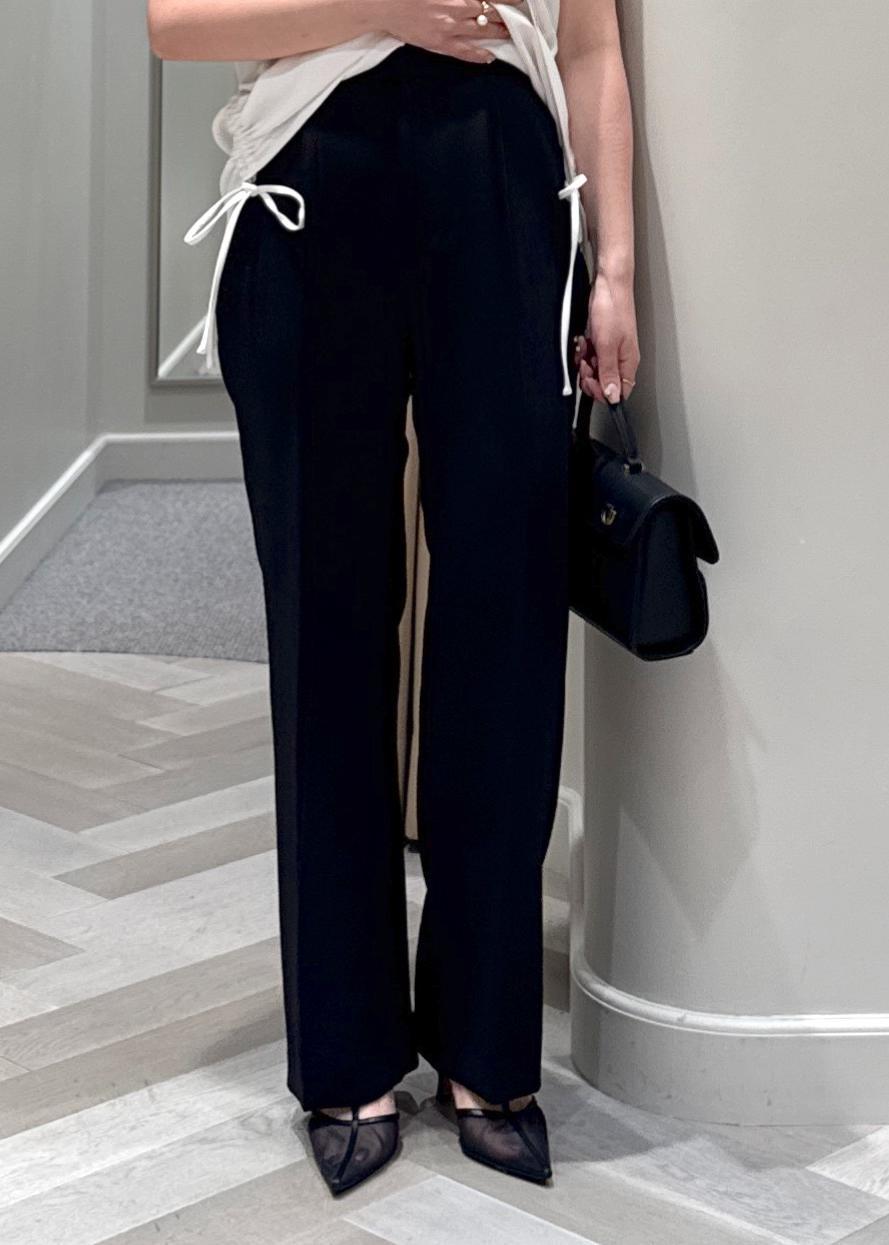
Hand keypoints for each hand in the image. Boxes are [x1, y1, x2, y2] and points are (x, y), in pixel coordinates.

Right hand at [383, 0, 521, 63]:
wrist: (382, 4)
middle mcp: (457, 7)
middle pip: (492, 10)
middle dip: (508, 12)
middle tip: (520, 12)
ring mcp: (449, 27)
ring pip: (483, 30)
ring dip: (500, 31)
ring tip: (510, 32)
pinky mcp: (440, 43)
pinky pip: (465, 52)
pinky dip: (480, 54)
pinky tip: (490, 56)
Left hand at [574, 271, 639, 404]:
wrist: (608, 286)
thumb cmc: (613, 309)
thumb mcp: (607, 346)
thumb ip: (609, 373)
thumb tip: (613, 397)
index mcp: (628, 363)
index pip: (619, 393)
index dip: (602, 392)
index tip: (590, 382)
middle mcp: (621, 359)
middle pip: (604, 383)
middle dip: (590, 376)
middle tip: (585, 364)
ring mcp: (611, 350)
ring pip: (594, 370)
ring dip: (585, 362)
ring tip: (585, 348)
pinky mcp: (602, 342)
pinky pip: (590, 357)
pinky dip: (584, 352)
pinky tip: (584, 342)